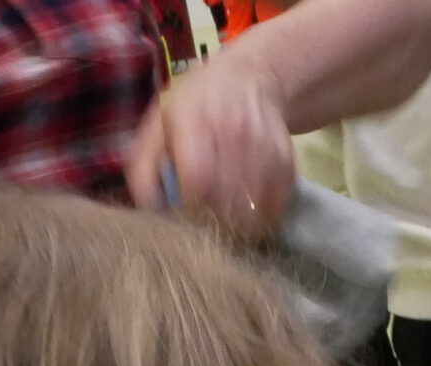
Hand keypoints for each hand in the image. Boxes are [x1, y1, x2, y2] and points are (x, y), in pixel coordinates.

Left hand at [124, 57, 295, 240]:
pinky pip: (274, 206)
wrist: (250, 77)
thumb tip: (149, 208)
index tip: (184, 214)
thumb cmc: (195, 105)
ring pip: (252, 208)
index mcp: (195, 119)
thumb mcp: (159, 121)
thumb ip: (144, 164)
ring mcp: (264, 148)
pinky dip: (259, 217)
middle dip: (212, 218)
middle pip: (226, 198)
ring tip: (224, 220)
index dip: (190, 204)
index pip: (198, 177)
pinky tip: (245, 211)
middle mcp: (234, 131)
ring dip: (236, 224)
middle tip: (203, 222)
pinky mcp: (286, 163)